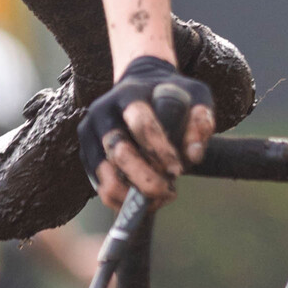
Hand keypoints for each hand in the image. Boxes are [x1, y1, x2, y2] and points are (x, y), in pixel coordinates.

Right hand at [78, 57, 218, 209]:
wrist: (140, 85)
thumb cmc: (173, 96)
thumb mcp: (195, 97)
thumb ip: (200, 122)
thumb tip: (193, 156)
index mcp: (129, 94)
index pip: (141, 124)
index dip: (160, 150)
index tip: (178, 170)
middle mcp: (103, 112)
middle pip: (118, 151)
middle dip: (145, 178)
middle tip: (168, 192)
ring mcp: (90, 133)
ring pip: (105, 173)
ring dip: (131, 194)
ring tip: (157, 199)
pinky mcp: (87, 153)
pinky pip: (100, 185)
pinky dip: (121, 200)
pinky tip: (144, 202)